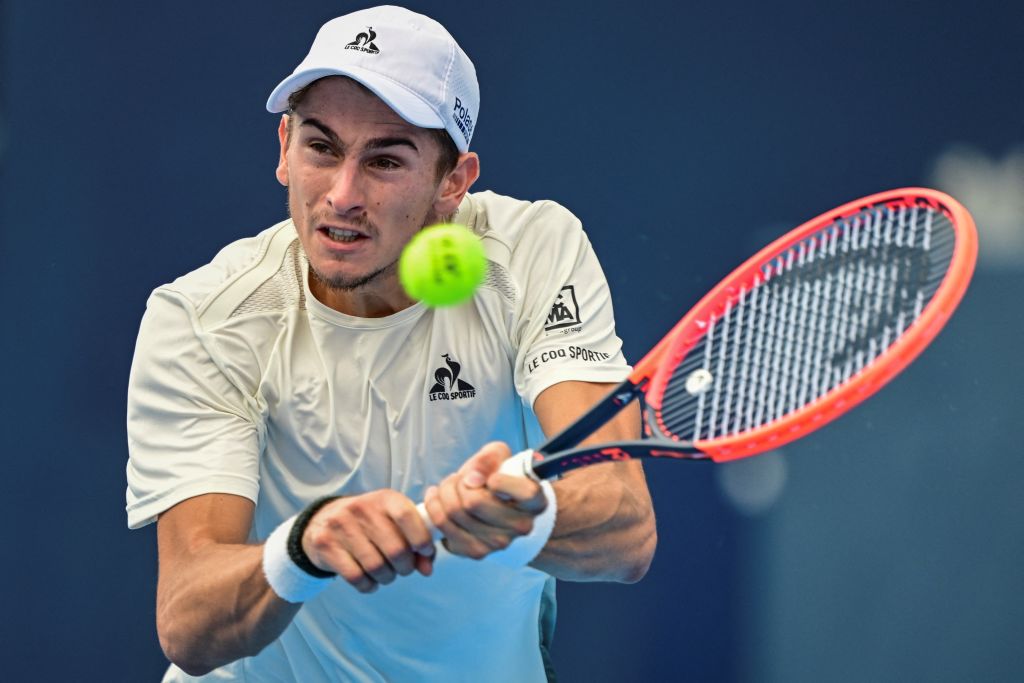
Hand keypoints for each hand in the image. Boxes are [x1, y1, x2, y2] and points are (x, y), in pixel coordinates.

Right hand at [301, 490, 435, 592]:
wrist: (322, 521)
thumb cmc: (368, 524)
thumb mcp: (393, 523)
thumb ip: (416, 543)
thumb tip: (428, 569)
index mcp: (384, 498)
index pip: (407, 516)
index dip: (421, 538)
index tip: (426, 552)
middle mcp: (362, 508)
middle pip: (395, 549)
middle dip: (405, 567)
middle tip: (403, 569)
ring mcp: (341, 525)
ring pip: (376, 566)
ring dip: (387, 577)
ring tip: (386, 574)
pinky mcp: (326, 545)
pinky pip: (355, 576)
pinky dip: (368, 585)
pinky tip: (369, 581)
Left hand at [423, 442, 547, 558]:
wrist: (496, 507)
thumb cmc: (500, 478)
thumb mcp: (500, 457)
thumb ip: (489, 458)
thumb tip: (472, 478)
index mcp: (535, 502)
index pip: (525, 492)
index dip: (501, 481)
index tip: (491, 478)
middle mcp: (520, 526)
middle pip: (473, 502)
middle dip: (458, 483)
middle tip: (460, 479)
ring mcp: (498, 543)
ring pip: (454, 512)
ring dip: (444, 492)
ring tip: (449, 487)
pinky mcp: (475, 551)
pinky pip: (442, 525)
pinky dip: (434, 506)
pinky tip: (438, 499)